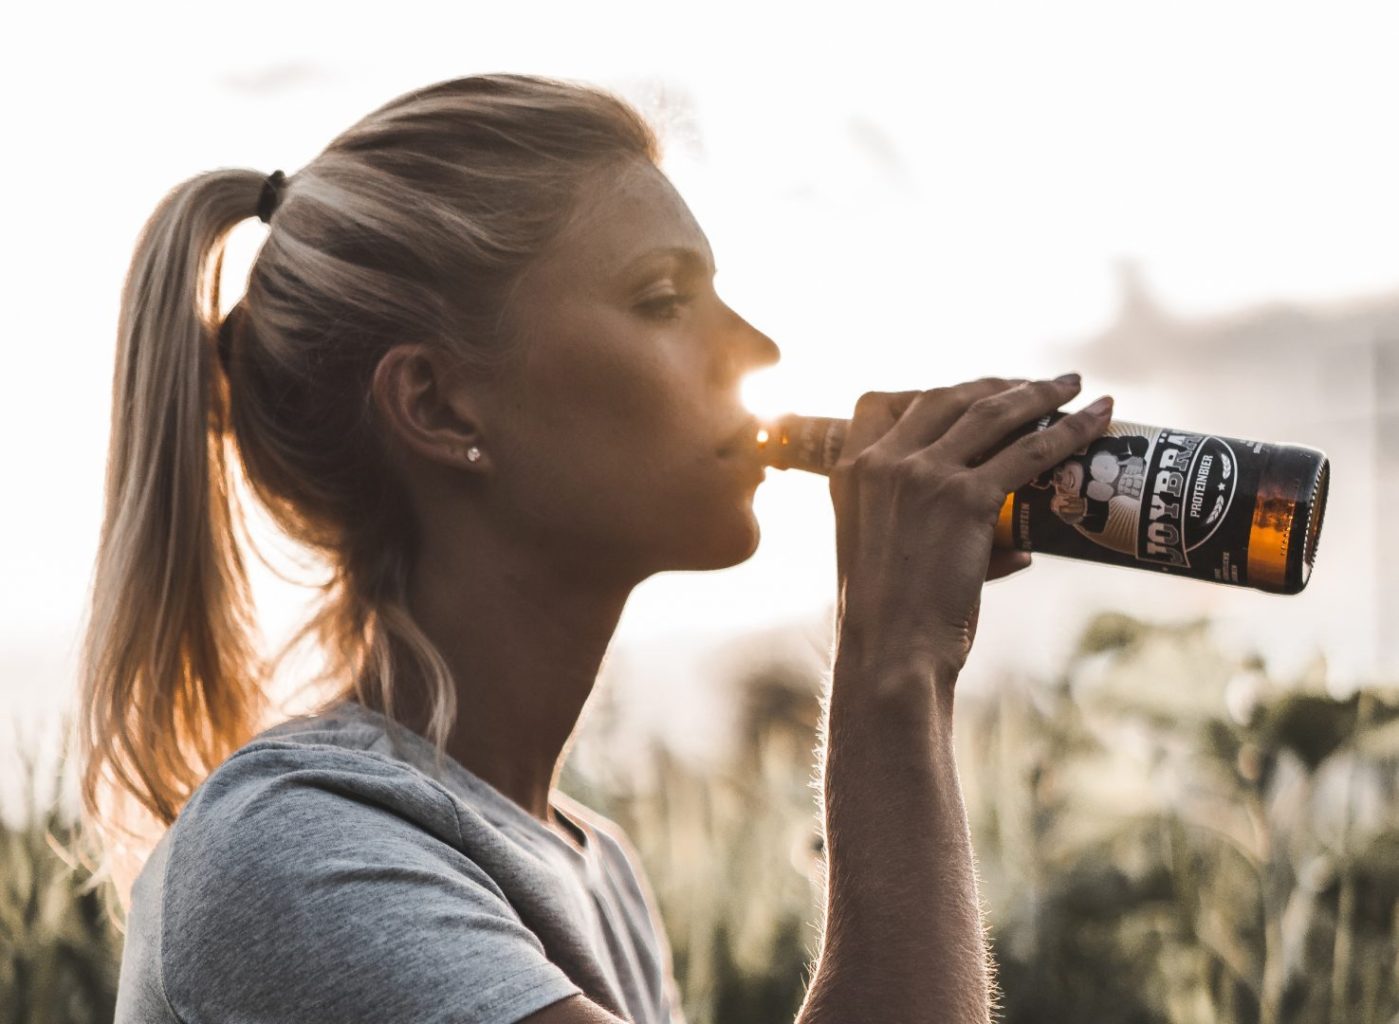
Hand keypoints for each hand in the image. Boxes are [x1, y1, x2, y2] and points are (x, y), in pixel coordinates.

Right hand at [828, 376, 1112, 679]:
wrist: (889, 653)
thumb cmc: (890, 620)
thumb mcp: (884, 555)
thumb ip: (937, 535)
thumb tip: (1019, 549)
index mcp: (849, 471)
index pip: (882, 403)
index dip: (931, 393)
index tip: (967, 394)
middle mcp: (882, 462)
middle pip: (947, 397)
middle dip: (994, 385)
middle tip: (1034, 387)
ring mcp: (924, 475)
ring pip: (992, 412)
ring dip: (1039, 392)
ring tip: (1072, 386)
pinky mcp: (965, 498)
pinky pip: (1031, 450)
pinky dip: (1072, 430)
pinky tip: (1099, 419)